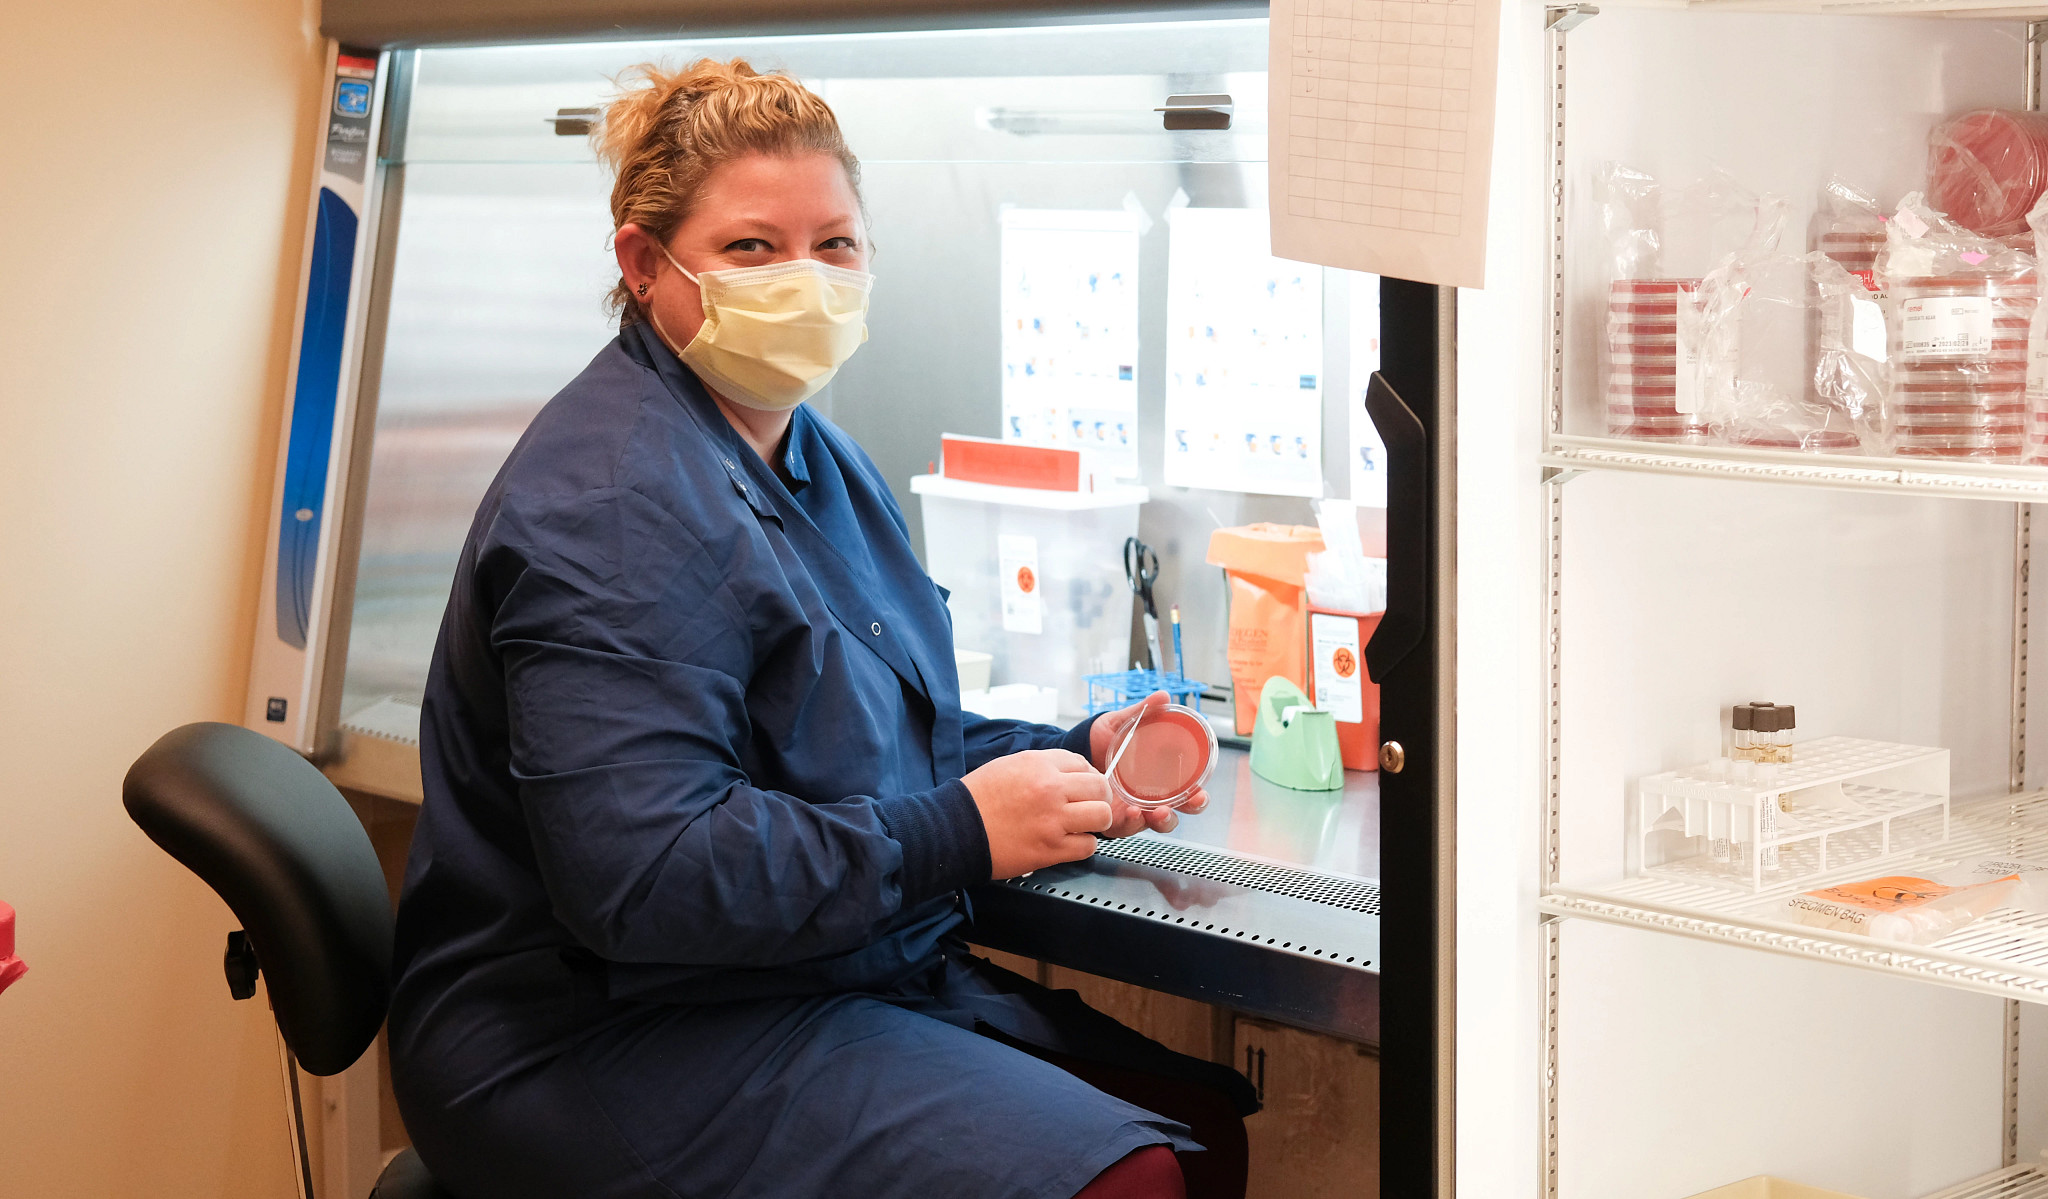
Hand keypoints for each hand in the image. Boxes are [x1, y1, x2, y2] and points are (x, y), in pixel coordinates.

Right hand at [962, 749, 1113, 878]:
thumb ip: (1042, 766)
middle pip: (1099, 788)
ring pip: (1102, 816)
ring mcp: (1053, 820)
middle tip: (1089, 807)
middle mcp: (1050, 788)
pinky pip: (1088, 846)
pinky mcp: (1050, 849)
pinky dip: (1082, 845)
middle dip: (1098, 798)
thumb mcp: (1009, 766)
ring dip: (1096, 822)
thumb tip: (1070, 774)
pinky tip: (1068, 843)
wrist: (955, 830)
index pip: (1083, 763)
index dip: (1086, 776)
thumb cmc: (977, 799)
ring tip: (1082, 826)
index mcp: (1039, 764)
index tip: (1081, 788)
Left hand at [1088, 692, 1210, 838]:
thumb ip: (1142, 712)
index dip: (1198, 795)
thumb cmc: (1101, 739)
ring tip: (1160, 811)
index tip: (1200, 791)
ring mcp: (1133, 808)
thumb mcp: (1122, 723)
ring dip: (1163, 820)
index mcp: (1160, 777)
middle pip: (1179, 810)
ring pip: (1156, 823)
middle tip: (1192, 801)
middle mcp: (1150, 796)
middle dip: (1189, 809)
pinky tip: (1133, 812)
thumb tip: (1164, 696)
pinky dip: (1133, 823)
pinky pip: (1127, 828)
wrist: (1073, 750)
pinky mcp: (1113, 817)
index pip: (1187, 790)